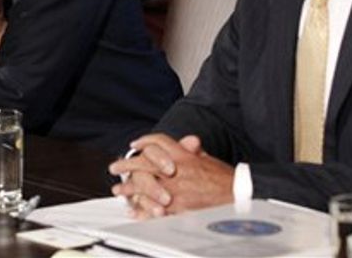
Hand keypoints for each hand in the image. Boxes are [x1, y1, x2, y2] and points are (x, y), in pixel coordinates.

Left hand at [109, 134, 233, 218]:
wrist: (236, 196)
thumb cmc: (223, 178)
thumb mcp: (206, 158)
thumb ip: (192, 151)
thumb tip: (188, 142)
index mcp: (182, 155)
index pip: (158, 142)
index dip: (144, 142)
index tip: (134, 145)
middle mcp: (174, 170)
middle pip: (143, 162)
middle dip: (126, 165)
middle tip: (115, 167)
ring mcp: (173, 189)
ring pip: (143, 185)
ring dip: (128, 188)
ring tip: (119, 190)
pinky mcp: (175, 207)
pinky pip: (152, 208)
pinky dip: (141, 210)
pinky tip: (133, 211)